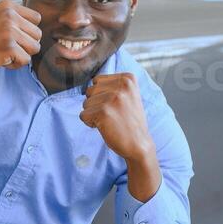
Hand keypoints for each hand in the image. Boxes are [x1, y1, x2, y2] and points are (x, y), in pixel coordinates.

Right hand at [0, 0, 40, 100]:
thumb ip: (17, 19)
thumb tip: (42, 29)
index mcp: (7, 5)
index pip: (37, 19)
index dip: (26, 32)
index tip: (9, 36)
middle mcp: (9, 14)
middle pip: (38, 34)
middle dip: (25, 45)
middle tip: (5, 46)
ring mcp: (8, 30)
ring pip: (34, 48)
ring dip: (21, 55)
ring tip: (3, 52)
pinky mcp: (8, 46)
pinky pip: (26, 60)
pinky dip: (14, 64)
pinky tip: (0, 59)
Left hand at [81, 72, 161, 200]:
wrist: (139, 145)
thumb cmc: (129, 121)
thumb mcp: (127, 96)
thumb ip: (112, 85)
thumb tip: (90, 82)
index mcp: (128, 78)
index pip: (97, 81)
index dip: (101, 95)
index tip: (117, 106)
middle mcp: (122, 85)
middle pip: (90, 90)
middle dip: (96, 104)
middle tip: (113, 115)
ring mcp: (113, 98)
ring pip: (85, 103)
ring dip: (94, 114)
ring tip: (111, 121)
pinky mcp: (104, 112)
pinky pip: (83, 115)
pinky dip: (90, 123)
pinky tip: (106, 127)